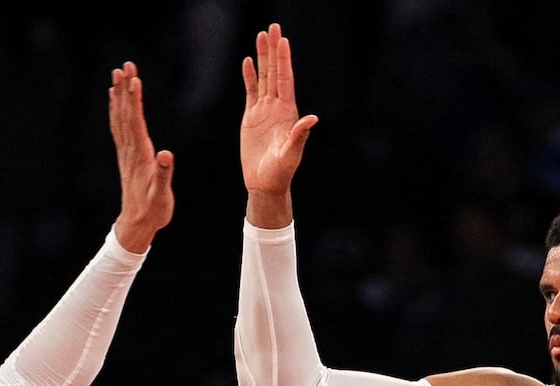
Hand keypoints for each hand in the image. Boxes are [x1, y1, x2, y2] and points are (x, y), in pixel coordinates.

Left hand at [107, 62, 175, 252]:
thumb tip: (165, 155)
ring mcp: (126, 153)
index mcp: (141, 156)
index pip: (136, 123)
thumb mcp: (162, 196)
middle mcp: (130, 151)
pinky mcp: (127, 156)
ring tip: (118, 74)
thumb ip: (163, 174)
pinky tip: (115, 100)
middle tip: (124, 66)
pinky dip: (117, 110)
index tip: (134, 79)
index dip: (134, 101)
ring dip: (119, 95)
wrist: (137, 224)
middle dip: (125, 89)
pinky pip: (119, 128)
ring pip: (120, 118)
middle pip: (125, 114)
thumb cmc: (153, 211)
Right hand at [239, 24, 317, 215]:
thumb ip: (300, 136)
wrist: (265, 183)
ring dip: (262, 58)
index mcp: (287, 112)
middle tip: (273, 27)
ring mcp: (264, 111)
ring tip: (261, 35)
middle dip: (274, 50)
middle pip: (275, 72)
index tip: (283, 40)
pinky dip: (249, 77)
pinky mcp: (252, 118)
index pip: (285, 80)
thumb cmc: (281, 172)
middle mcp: (277, 107)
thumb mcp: (291, 154)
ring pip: (263, 78)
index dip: (284, 60)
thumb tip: (312, 119)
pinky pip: (250, 92)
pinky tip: (247, 62)